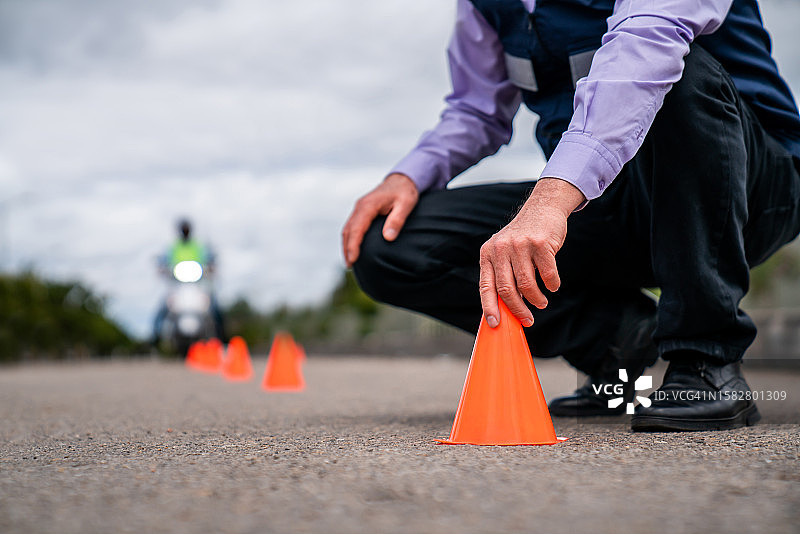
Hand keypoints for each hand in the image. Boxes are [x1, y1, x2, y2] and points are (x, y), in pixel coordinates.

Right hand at [342, 173, 418, 266]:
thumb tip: (388, 237)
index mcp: (368, 205)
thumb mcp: (406, 204)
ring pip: (348, 229)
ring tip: (350, 261)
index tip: (353, 259)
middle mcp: (360, 206)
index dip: (353, 245)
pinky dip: (350, 238)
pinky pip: (352, 226)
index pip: (357, 228)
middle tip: (350, 265)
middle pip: (348, 230)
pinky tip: (353, 249)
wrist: (402, 180)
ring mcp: (359, 209)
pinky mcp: (361, 211)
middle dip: (347, 248)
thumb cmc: (405, 192)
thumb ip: (397, 220)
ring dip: (347, 244)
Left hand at [479, 178, 584, 327]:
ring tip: (541, 302)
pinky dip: (552, 285)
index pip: (486, 286)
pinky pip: (547, 275)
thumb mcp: (505, 251)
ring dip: (536, 299)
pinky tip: (553, 285)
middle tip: (528, 320)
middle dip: (517, 310)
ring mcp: (520, 245)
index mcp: (488, 253)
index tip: (495, 324)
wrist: (543, 208)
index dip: (489, 308)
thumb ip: (502, 274)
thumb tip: (505, 309)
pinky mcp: (540, 243)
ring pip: (527, 285)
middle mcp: (501, 249)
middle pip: (506, 290)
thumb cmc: (524, 237)